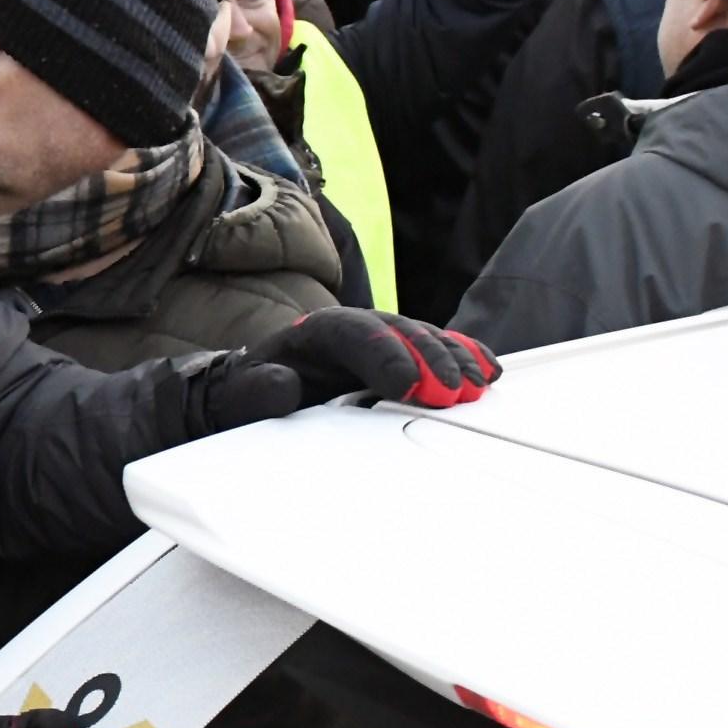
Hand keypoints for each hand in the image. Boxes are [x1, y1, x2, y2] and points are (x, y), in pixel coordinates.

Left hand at [207, 309, 500, 425]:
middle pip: (398, 332)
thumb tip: (285, 386)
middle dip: (430, 358)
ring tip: (477, 385)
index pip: (353, 332)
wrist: (254, 396)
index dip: (384, 353)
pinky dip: (464, 358)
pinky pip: (438, 352)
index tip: (409, 384)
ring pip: (424, 340)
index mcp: (314, 332)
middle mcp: (354, 329)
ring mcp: (382, 343)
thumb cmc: (249, 397)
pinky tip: (487, 371)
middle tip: (454, 392)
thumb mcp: (240, 396)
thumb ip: (258, 390)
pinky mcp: (402, 360)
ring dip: (454, 360)